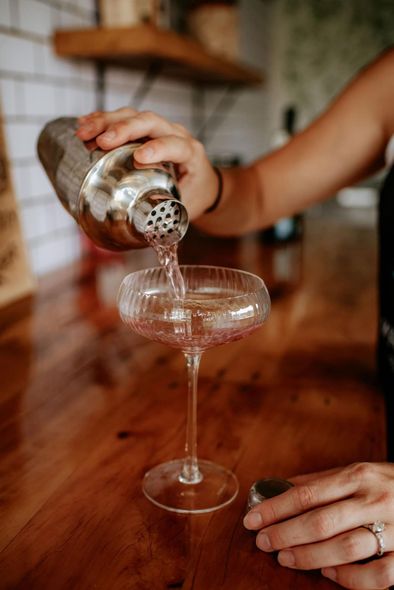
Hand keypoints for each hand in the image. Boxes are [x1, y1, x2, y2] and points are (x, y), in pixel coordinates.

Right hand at [76, 107, 218, 219]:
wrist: (203, 183)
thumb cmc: (196, 194)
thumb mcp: (188, 205)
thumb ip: (168, 209)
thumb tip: (143, 219)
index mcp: (191, 153)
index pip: (175, 144)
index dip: (158, 148)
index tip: (139, 157)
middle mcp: (176, 134)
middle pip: (149, 122)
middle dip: (123, 129)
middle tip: (100, 141)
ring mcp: (159, 129)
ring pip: (133, 116)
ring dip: (106, 122)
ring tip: (83, 133)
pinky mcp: (144, 130)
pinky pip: (123, 119)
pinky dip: (102, 121)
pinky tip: (84, 125)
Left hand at [243, 463, 393, 588]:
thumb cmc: (388, 484)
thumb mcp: (358, 472)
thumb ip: (322, 480)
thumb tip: (280, 487)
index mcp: (358, 476)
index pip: (307, 493)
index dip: (275, 508)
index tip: (252, 519)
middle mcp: (374, 500)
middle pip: (321, 521)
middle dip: (285, 533)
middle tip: (262, 542)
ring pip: (345, 548)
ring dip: (309, 556)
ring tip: (285, 557)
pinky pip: (376, 576)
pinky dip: (348, 578)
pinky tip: (328, 573)